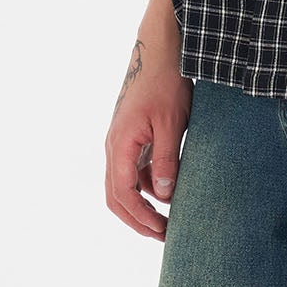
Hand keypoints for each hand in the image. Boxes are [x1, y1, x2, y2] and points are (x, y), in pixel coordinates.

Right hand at [106, 34, 192, 240]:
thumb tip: (165, 196)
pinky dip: (145, 188)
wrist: (160, 51)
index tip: (163, 231)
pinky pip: (132, 171)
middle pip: (115, 196)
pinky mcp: (130, 138)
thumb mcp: (172, 123)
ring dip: (141, 206)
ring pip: (122, 185)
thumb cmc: (166, 83)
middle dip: (137, 220)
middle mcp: (114, 147)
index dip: (142, 217)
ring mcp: (120, 142)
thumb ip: (166, 160)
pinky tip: (167, 192)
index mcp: (120, 144)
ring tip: (167, 220)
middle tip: (164, 235)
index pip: (123, 194)